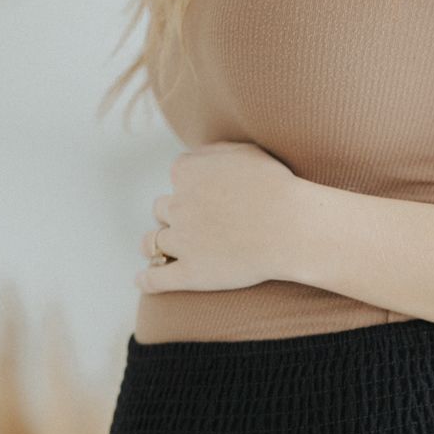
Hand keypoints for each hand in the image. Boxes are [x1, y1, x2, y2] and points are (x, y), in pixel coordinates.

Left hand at [135, 140, 306, 292]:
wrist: (291, 227)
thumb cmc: (276, 188)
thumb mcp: (245, 151)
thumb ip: (214, 152)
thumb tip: (198, 157)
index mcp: (187, 173)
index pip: (178, 177)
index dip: (190, 187)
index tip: (203, 196)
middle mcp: (178, 205)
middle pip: (162, 210)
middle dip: (173, 216)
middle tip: (190, 225)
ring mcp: (182, 241)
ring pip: (152, 243)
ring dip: (154, 246)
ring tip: (158, 252)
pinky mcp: (191, 273)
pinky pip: (157, 278)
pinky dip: (147, 280)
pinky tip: (142, 282)